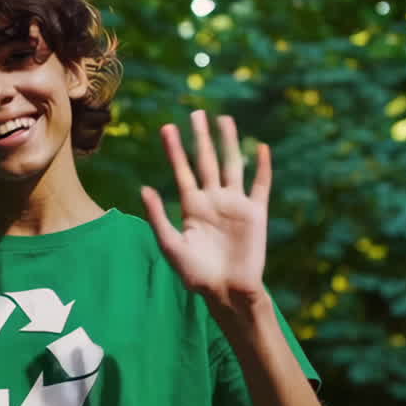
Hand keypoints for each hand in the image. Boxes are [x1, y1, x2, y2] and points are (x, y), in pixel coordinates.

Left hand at [140, 110, 270, 310]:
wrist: (227, 292)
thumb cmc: (196, 274)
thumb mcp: (171, 245)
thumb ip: (158, 217)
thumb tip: (143, 188)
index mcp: (192, 207)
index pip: (182, 171)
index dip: (175, 150)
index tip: (167, 128)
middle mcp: (213, 200)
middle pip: (207, 161)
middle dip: (201, 138)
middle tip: (196, 113)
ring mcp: (235, 205)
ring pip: (232, 165)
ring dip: (229, 143)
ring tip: (224, 119)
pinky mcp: (256, 214)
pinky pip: (260, 185)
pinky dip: (261, 167)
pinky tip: (260, 148)